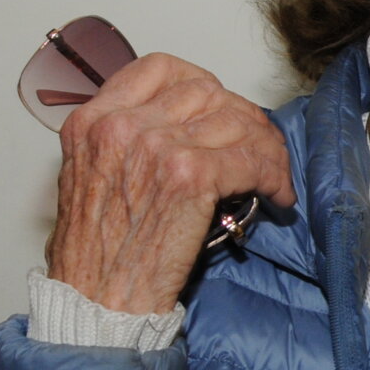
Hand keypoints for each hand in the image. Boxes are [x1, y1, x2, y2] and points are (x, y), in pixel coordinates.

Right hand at [46, 53, 295, 314]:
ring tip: (274, 174)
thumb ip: (127, 143)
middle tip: (260, 146)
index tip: (222, 108)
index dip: (203, 84)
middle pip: (208, 91)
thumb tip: (185, 130)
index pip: (160, 69)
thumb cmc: (96, 255)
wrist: (95, 300)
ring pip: (237, 121)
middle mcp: (122, 125)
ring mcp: (155, 146)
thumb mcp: (91, 179)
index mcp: (94, 121)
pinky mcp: (189, 176)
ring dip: (266, 149)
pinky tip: (278, 194)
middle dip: (244, 118)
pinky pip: (251, 159)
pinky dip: (274, 175)